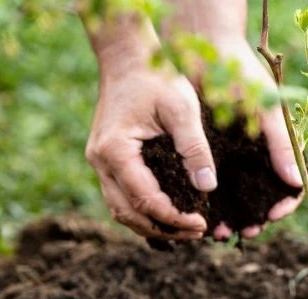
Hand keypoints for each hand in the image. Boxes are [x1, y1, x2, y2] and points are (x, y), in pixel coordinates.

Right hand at [86, 56, 213, 239]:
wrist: (128, 56)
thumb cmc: (157, 77)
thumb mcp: (183, 109)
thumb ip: (195, 148)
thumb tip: (207, 187)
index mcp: (116, 151)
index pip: (146, 201)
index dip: (175, 218)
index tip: (203, 223)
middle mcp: (100, 160)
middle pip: (129, 214)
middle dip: (164, 229)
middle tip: (198, 233)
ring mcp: (99, 161)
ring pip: (122, 210)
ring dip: (153, 225)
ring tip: (187, 230)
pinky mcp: (107, 159)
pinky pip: (122, 196)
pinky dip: (144, 211)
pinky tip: (171, 214)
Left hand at [200, 38, 303, 239]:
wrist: (204, 49)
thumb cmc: (242, 74)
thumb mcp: (266, 109)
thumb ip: (281, 145)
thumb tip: (296, 182)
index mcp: (278, 145)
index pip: (291, 184)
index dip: (285, 202)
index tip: (273, 214)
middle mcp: (257, 154)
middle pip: (263, 196)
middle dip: (257, 218)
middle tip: (247, 232)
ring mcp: (234, 154)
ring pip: (237, 196)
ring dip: (233, 217)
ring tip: (222, 232)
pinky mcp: (209, 151)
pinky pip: (212, 184)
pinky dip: (210, 203)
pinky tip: (204, 215)